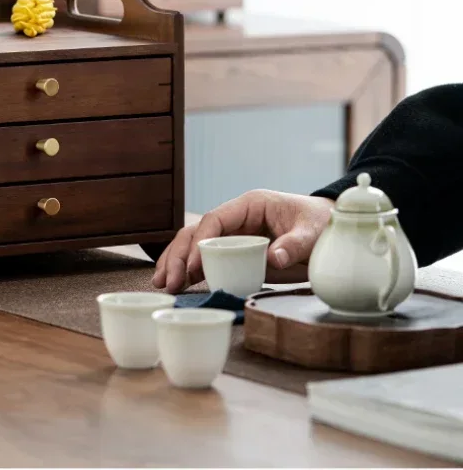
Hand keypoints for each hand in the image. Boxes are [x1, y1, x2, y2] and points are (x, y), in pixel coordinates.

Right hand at [152, 190, 333, 292]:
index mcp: (250, 205)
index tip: (191, 267)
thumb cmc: (321, 223)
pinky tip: (177, 286)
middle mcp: (236, 218)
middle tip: (167, 281)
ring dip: (176, 264)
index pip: (214, 219)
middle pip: (196, 232)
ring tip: (162, 285)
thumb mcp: (312, 232)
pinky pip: (207, 259)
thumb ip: (294, 244)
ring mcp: (233, 235)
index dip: (199, 242)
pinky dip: (189, 272)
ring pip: (194, 245)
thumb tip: (273, 258)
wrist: (330, 229)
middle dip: (178, 256)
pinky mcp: (236, 252)